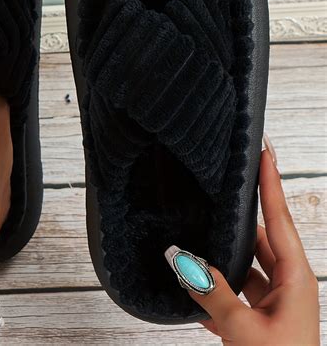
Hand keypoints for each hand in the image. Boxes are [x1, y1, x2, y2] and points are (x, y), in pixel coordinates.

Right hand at [191, 148, 319, 344]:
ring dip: (216, 260)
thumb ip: (212, 291)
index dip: (270, 181)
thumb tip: (182, 258)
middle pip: (254, 237)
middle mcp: (286, 283)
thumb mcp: (243, 331)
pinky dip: (213, 290)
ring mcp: (272, 301)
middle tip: (211, 194)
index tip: (264, 150)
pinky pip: (232, 292)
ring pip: (239, 266)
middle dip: (230, 221)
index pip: (278, 217)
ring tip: (190, 242)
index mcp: (295, 278)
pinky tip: (191, 290)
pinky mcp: (257, 317)